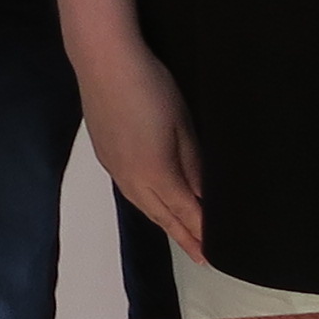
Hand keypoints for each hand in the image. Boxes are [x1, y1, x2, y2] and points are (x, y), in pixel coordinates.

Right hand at [73, 26, 203, 262]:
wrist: (103, 62)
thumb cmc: (151, 87)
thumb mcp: (183, 124)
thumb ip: (193, 163)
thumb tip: (202, 195)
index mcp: (156, 174)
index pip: (185, 213)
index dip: (200, 233)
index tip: (215, 254)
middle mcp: (132, 180)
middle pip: (161, 217)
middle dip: (183, 237)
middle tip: (201, 256)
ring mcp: (115, 168)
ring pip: (143, 206)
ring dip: (164, 223)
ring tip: (181, 236)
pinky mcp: (105, 155)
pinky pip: (130, 192)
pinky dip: (147, 206)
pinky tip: (153, 204)